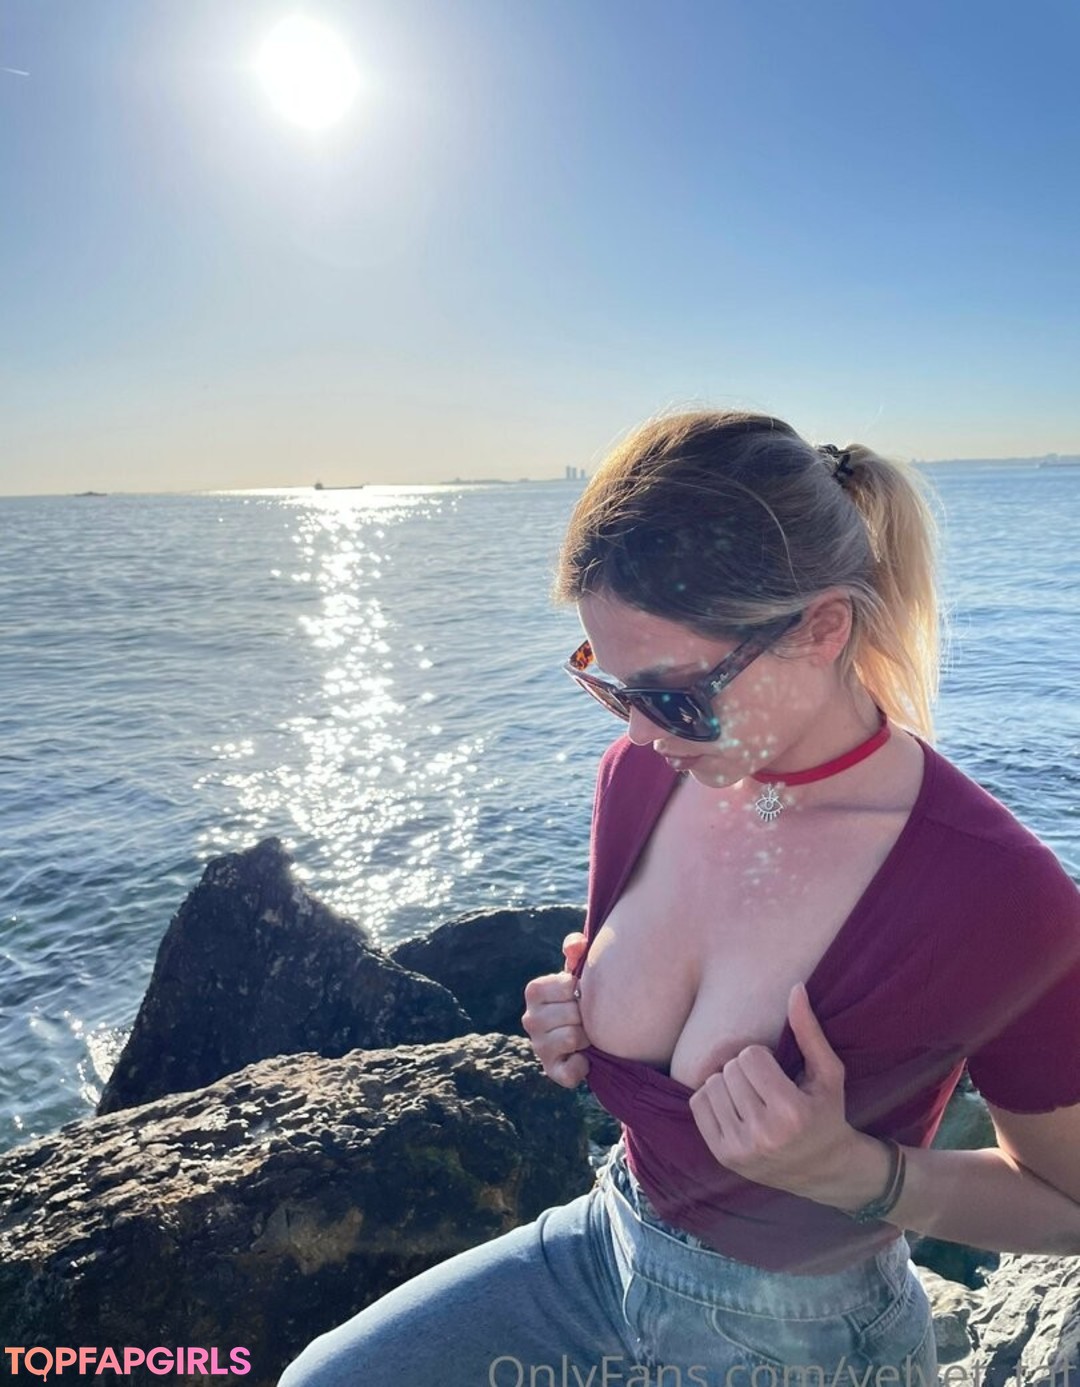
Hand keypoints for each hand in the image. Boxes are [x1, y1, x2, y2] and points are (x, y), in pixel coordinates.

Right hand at [522, 931, 590, 1087]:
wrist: (583, 1036)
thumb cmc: (578, 999)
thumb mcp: (576, 974)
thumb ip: (576, 952)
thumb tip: (578, 943)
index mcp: (534, 991)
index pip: (567, 985)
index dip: (581, 990)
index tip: (579, 995)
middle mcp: (530, 1019)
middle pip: (572, 1013)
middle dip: (586, 1016)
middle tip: (585, 1018)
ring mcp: (539, 1047)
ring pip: (572, 1038)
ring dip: (587, 1038)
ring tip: (585, 1035)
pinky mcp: (551, 1072)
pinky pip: (571, 1071)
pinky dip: (582, 1066)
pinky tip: (583, 1058)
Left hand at [688, 983, 857, 1197]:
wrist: (824, 1169)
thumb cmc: (827, 1113)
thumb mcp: (828, 1073)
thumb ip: (809, 1031)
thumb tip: (795, 988)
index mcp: (791, 1113)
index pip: (750, 1056)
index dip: (763, 1057)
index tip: (777, 1072)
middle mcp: (763, 1134)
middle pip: (730, 1069)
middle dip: (745, 1069)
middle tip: (763, 1084)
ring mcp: (740, 1149)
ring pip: (711, 1084)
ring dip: (728, 1082)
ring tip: (751, 1096)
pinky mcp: (722, 1157)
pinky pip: (697, 1105)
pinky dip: (712, 1098)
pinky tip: (735, 1107)